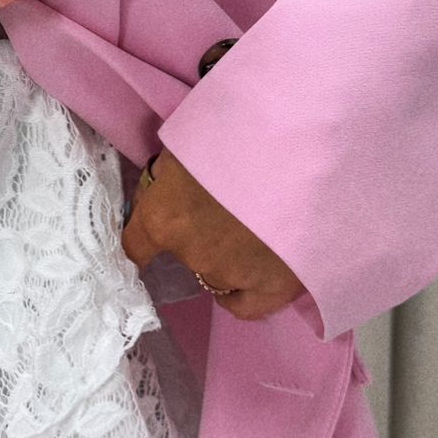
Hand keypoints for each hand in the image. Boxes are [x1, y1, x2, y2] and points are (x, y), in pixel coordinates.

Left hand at [122, 147, 305, 322]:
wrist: (302, 143)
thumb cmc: (239, 132)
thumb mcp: (186, 143)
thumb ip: (165, 178)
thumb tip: (154, 197)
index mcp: (163, 219)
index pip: (135, 247)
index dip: (142, 241)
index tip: (151, 238)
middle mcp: (193, 255)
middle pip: (185, 254)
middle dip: (198, 234)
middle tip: (224, 206)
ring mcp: (234, 276)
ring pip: (219, 272)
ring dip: (228, 253)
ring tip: (253, 224)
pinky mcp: (275, 287)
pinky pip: (248, 305)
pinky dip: (245, 292)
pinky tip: (253, 273)